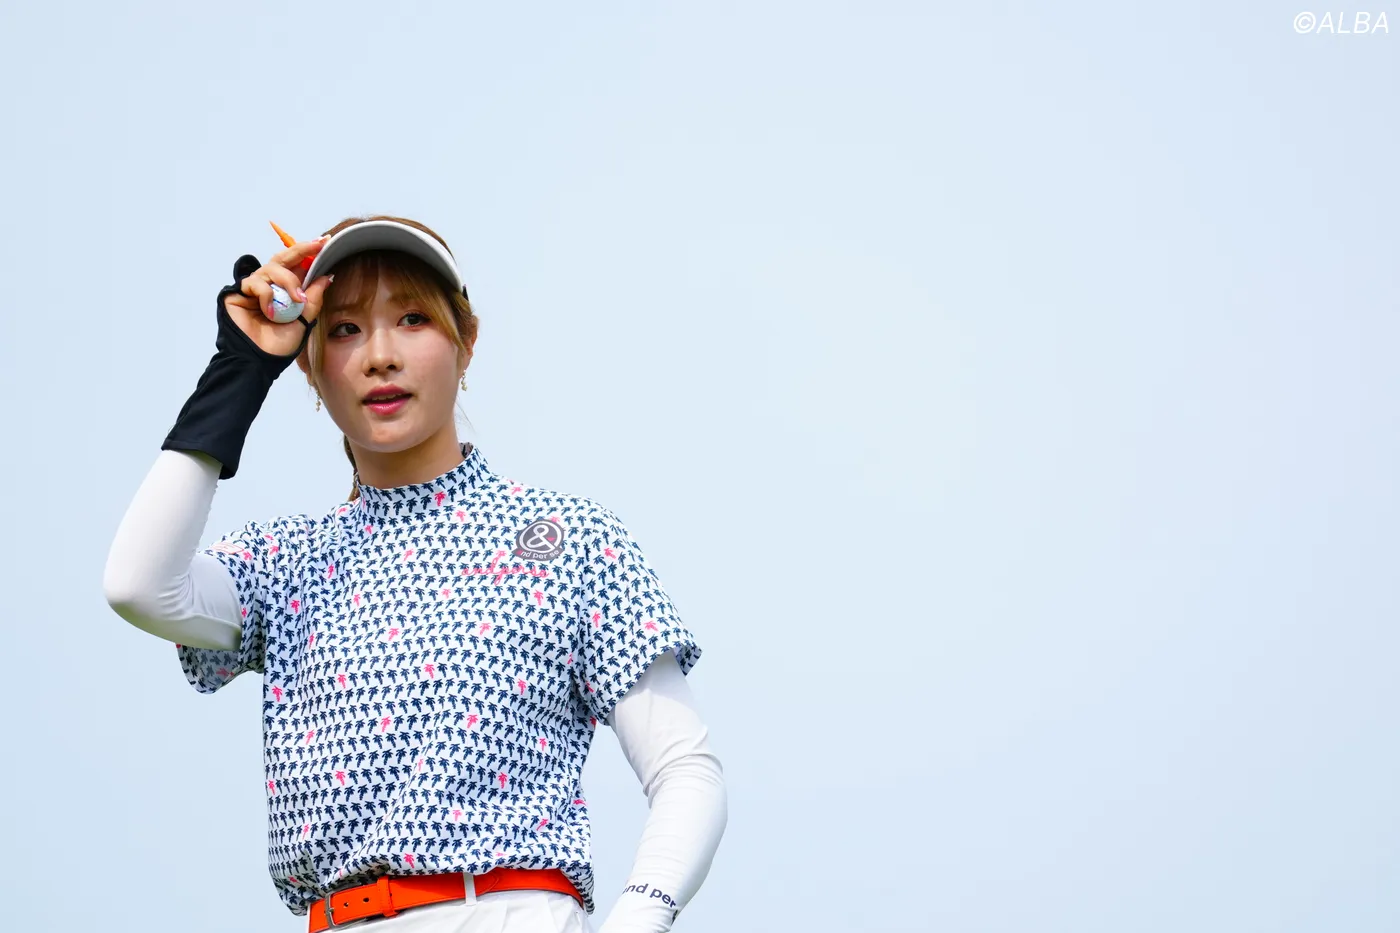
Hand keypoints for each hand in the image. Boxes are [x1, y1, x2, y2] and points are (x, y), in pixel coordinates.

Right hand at [223, 237, 334, 356]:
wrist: (260, 360)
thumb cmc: (280, 344)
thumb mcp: (304, 318)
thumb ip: (313, 297)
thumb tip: (327, 276)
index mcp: (285, 292)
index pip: (296, 267)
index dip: (308, 253)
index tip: (325, 242)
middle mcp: (269, 286)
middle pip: (283, 259)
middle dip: (301, 250)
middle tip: (317, 244)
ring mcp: (253, 289)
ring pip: (272, 269)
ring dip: (287, 282)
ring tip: (295, 300)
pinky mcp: (237, 293)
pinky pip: (255, 283)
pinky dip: (267, 295)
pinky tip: (269, 311)